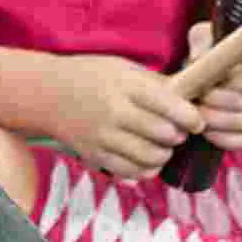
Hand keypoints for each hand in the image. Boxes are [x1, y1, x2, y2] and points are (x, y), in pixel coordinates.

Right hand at [50, 54, 204, 178]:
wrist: (46, 92)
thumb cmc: (90, 76)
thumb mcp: (122, 68)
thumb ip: (155, 84)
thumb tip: (193, 97)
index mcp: (125, 85)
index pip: (171, 107)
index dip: (192, 118)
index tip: (196, 121)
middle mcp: (114, 111)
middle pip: (165, 135)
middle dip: (178, 136)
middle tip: (175, 130)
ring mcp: (103, 136)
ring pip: (153, 158)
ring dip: (163, 154)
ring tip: (160, 144)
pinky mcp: (96, 155)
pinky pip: (133, 172)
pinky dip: (145, 169)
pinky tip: (143, 156)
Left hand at [188, 20, 241, 151]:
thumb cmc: (224, 49)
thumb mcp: (210, 36)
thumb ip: (203, 42)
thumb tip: (198, 60)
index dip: (227, 85)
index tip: (204, 85)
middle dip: (219, 106)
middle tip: (197, 103)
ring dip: (221, 124)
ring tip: (199, 117)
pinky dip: (231, 141)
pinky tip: (211, 133)